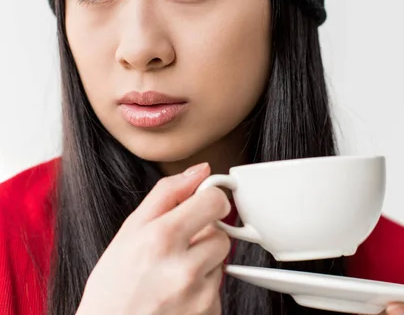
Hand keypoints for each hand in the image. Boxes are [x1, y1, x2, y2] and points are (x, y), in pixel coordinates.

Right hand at [76, 163, 230, 314]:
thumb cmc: (113, 285)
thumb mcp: (129, 231)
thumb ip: (167, 193)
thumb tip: (201, 170)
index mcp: (161, 238)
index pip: (214, 201)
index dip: (211, 201)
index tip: (205, 206)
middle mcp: (183, 267)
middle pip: (221, 235)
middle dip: (203, 239)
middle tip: (176, 251)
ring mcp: (198, 295)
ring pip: (220, 262)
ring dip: (203, 265)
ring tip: (172, 276)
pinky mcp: (208, 313)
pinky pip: (218, 289)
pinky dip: (202, 290)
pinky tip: (177, 296)